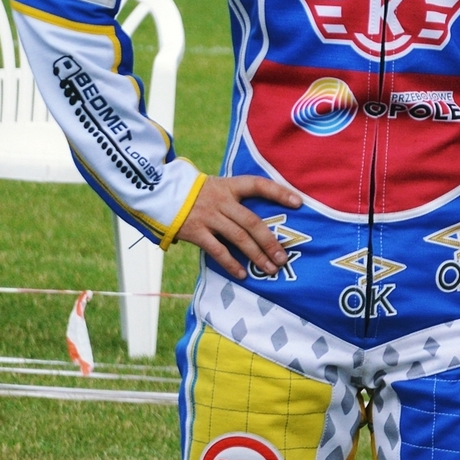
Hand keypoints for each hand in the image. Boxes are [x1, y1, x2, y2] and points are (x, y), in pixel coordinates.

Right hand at [174, 174, 303, 279]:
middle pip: (252, 222)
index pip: (259, 185)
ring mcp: (208, 216)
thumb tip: (262, 218)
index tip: (299, 202)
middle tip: (283, 258)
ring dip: (256, 255)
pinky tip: (243, 274)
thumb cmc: (197, 194)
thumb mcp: (218, 187)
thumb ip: (236, 199)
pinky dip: (231, 263)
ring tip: (270, 269)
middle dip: (270, 241)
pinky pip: (217, 250)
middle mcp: (221, 201)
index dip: (279, 193)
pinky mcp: (195, 231)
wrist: (161, 192)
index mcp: (230, 186)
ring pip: (238, 238)